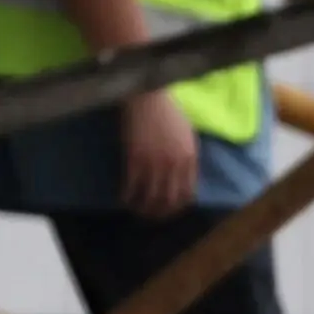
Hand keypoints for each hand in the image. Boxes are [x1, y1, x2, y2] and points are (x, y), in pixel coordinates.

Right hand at [119, 84, 200, 217]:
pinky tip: (123, 198)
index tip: (171, 210)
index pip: (188, 194)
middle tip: (152, 216)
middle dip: (161, 213)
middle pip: (170, 200)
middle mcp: (174, 165)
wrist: (148, 97)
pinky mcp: (135, 159)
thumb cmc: (168, 111)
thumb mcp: (187, 135)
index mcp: (190, 159)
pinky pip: (132, 186)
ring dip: (143, 209)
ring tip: (137, 210)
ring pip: (150, 197)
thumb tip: (185, 176)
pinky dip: (127, 196)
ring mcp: (154, 164)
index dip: (179, 207)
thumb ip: (187, 156)